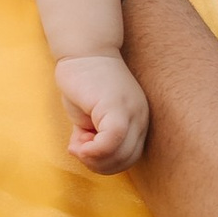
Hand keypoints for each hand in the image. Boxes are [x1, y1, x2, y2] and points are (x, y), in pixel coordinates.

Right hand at [53, 53, 149, 172]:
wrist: (83, 51)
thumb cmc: (85, 83)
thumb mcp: (91, 119)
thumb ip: (95, 138)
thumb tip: (88, 155)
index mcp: (138, 121)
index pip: (130, 157)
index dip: (105, 163)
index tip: (84, 151)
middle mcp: (140, 117)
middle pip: (127, 160)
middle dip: (98, 165)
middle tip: (78, 150)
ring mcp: (131, 111)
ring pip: (120, 154)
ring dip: (93, 158)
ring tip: (76, 144)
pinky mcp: (117, 105)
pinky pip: (111, 142)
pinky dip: (93, 151)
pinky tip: (76, 143)